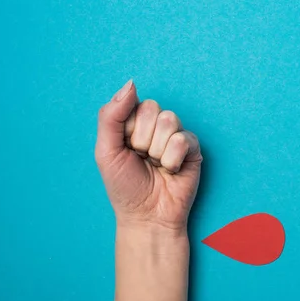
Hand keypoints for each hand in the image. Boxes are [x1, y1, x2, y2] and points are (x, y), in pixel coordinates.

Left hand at [95, 80, 201, 231]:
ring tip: (156, 166)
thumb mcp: (106, 151)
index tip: (126, 149)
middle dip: (142, 140)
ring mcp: (175, 136)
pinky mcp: (193, 149)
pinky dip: (173, 159)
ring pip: (169, 121)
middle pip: (152, 109)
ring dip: (158, 150)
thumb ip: (111, 115)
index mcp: (133, 124)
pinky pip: (184, 139)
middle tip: (142, 159)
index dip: (128, 129)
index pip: (133, 104)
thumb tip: (130, 83)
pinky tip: (171, 170)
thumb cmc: (125, 187)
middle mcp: (155, 126)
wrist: (147, 216)